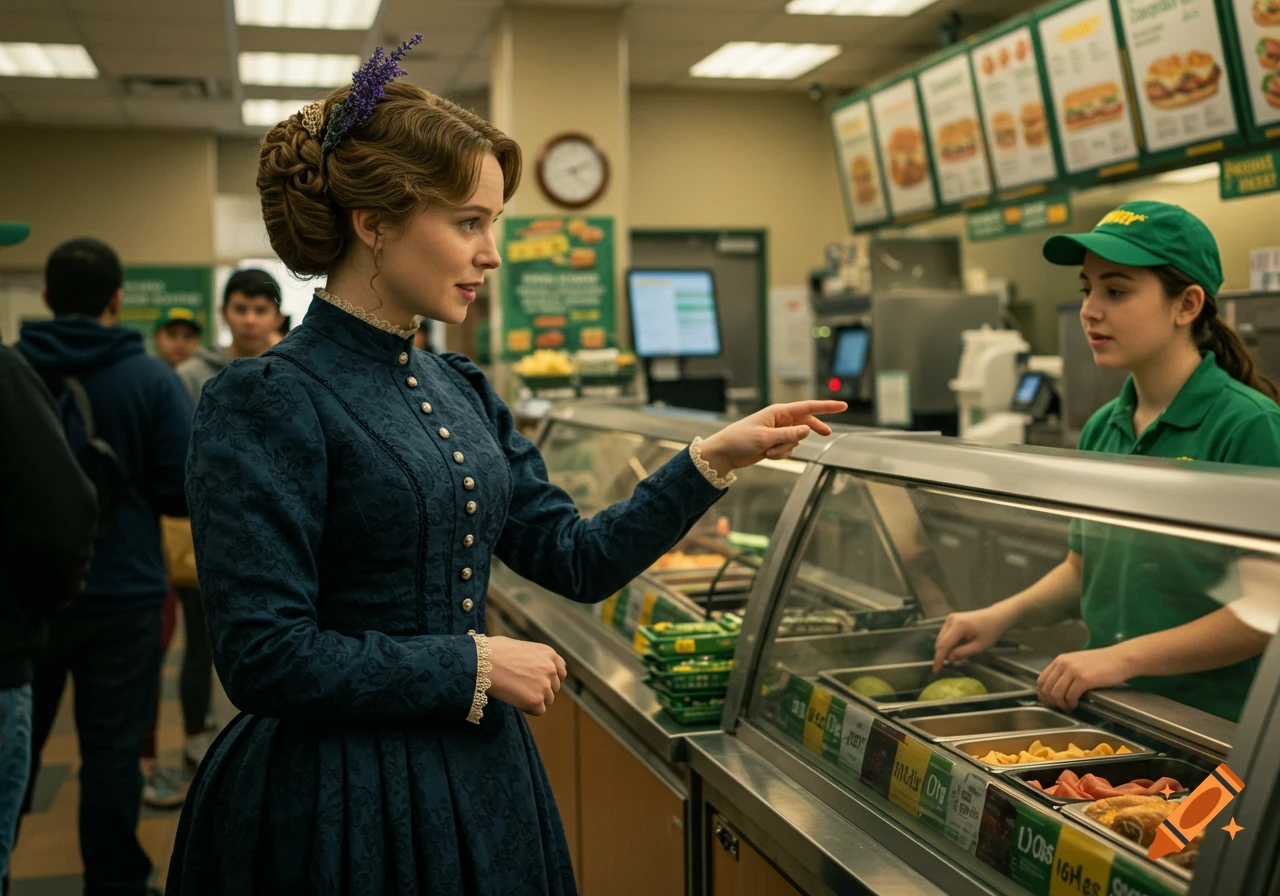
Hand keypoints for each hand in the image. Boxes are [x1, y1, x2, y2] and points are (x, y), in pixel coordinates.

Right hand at [485, 636, 567, 715]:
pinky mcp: (536, 700)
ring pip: (547, 700)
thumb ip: (534, 658)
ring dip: (534, 698)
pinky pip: (539, 710)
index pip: (561, 671)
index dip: (550, 677)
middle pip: (554, 687)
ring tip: (515, 691)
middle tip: (522, 687)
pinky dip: (528, 708)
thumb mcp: (521, 647)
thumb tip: (533, 668)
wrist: (482, 662)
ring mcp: (545, 685)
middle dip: (541, 688)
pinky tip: (515, 699)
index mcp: (549, 653)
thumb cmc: (494, 652)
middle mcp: (551, 668)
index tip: (540, 681)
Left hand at [697, 400, 847, 473]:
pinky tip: (766, 455)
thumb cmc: (740, 440)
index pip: (808, 407)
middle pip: (806, 423)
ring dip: (785, 449)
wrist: (725, 453)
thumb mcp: (765, 438)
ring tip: (768, 451)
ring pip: (796, 441)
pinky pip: (788, 450)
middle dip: (813, 430)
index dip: (827, 407)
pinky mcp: (775, 443)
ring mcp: (778, 432)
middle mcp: (780, 420)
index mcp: (778, 412)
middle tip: (828, 434)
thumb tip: (808, 431)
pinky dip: (780, 454)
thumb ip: (788, 435)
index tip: (843, 405)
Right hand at [933, 605, 1015, 672]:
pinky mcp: (951, 619)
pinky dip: (947, 643)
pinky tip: (955, 648)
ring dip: (944, 649)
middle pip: (940, 641)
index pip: (944, 645)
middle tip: (946, 666)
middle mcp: (951, 620)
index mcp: (958, 626)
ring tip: (954, 657)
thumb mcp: (979, 646)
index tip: (936, 670)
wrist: (997, 616)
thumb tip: (949, 659)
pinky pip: (945, 634)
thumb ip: (963, 653)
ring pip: (941, 638)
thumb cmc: (991, 631)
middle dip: (941, 654)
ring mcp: (950, 618)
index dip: (939, 658)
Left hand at [1037, 645, 1134, 710]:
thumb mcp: (1078, 662)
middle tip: (1060, 707)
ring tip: (1069, 707)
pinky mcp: (1084, 679)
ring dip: (1061, 704)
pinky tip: (1076, 705)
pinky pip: (1070, 696)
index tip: (1049, 702)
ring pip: (1056, 693)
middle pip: (1047, 688)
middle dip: (1051, 701)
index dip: (1043, 694)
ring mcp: (1073, 671)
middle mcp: (1063, 664)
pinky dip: (1071, 704)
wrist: (1120, 658)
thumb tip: (1055, 689)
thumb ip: (1065, 671)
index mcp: (1060, 660)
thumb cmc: (1102, 662)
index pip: (1041, 680)